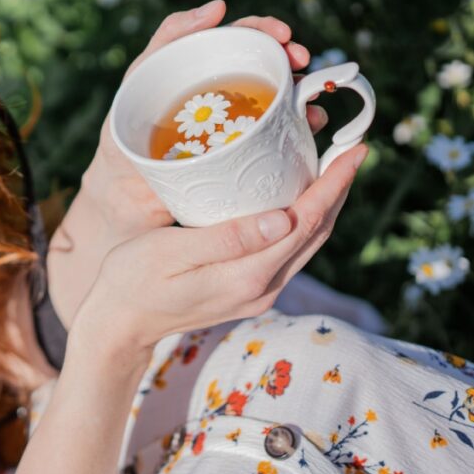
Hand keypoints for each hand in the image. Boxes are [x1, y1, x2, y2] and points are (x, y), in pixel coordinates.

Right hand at [69, 143, 367, 368]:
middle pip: (317, 233)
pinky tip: (296, 200)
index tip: (355, 150)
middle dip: (338, 190)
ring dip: (325, 205)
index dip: (334, 184)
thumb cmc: (133, 279)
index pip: (306, 222)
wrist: (119, 323)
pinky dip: (302, 220)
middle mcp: (263, 287)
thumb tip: (285, 220)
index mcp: (248, 275)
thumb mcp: (172, 252)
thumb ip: (228, 238)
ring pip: (307, 244)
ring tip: (333, 169)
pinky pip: (289, 250)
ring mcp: (258, 292)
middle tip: (353, 149)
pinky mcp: (247, 290)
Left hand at [82, 0, 326, 240]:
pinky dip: (300, 129)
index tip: (283, 35)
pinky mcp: (246, 155)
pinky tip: (310, 128)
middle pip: (268, 66)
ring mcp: (238, 124)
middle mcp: (227, 91)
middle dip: (292, 60)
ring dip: (305, 95)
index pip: (242, 38)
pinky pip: (279, 138)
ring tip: (313, 101)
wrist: (124, 196)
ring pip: (281, 101)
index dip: (266, 31)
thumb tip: (219, 5)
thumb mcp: (140, 77)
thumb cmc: (125, 131)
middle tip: (303, 63)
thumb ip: (170, 37)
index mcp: (204, 68)